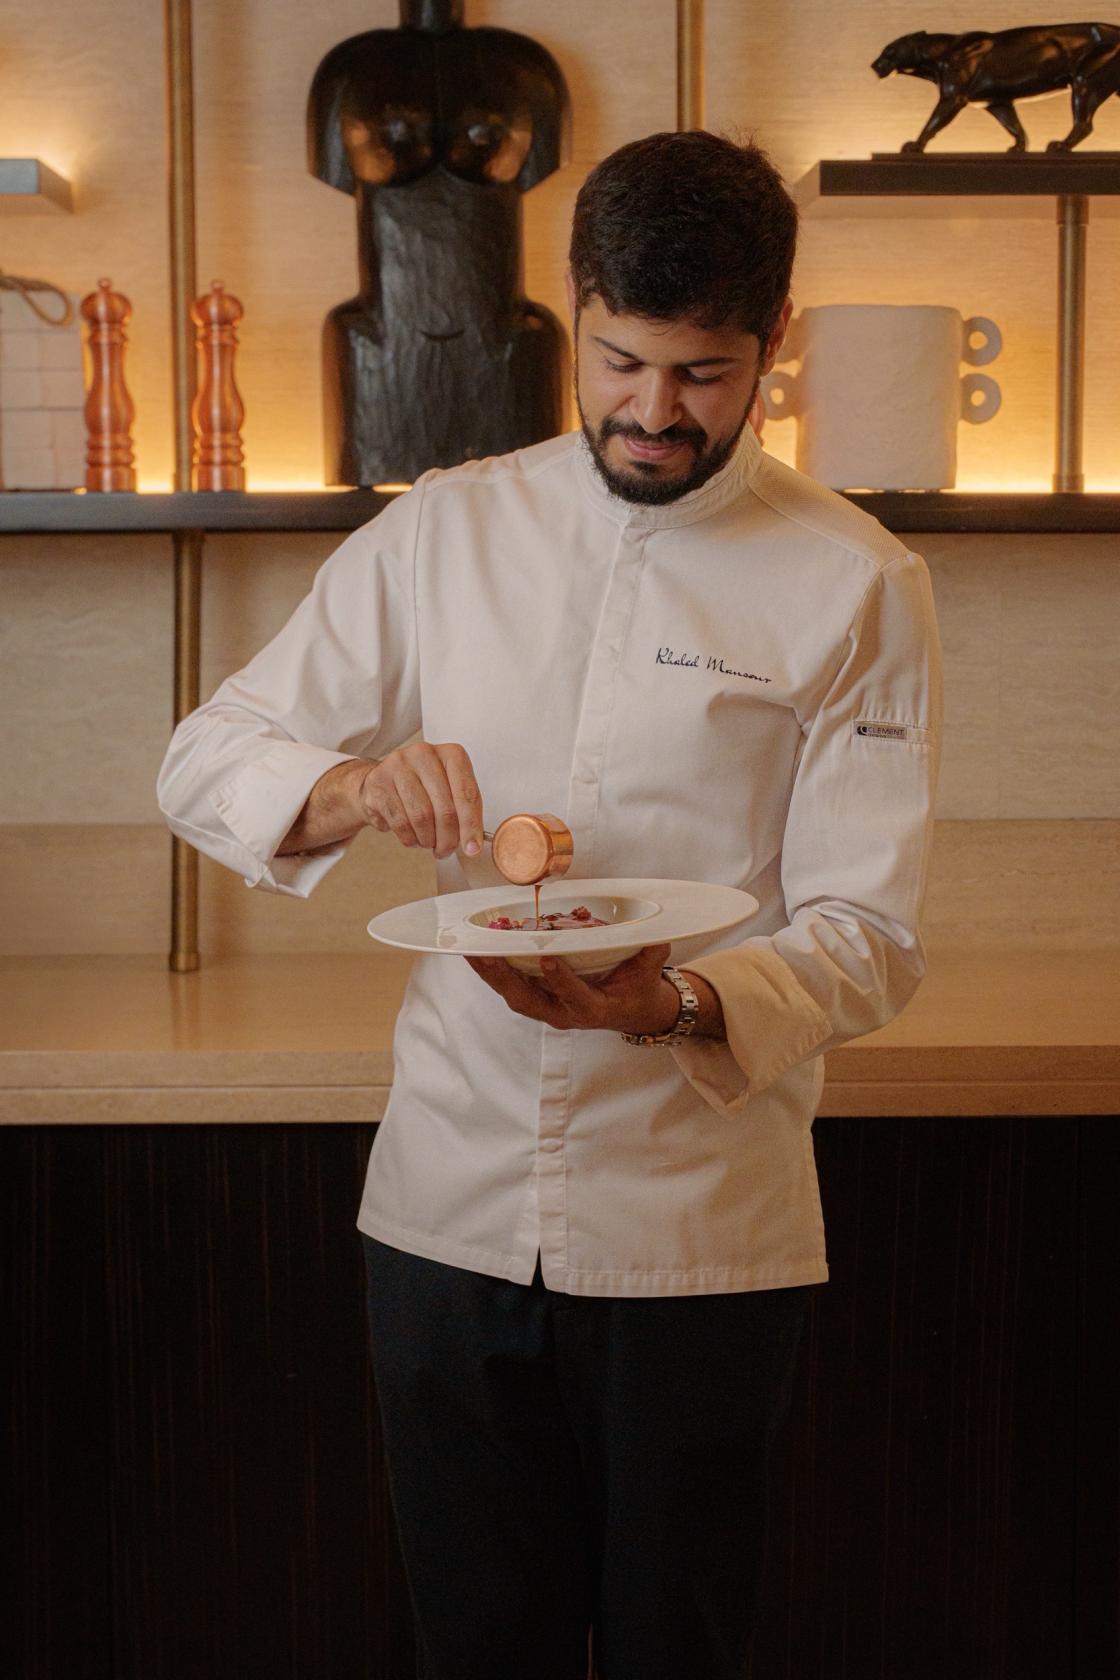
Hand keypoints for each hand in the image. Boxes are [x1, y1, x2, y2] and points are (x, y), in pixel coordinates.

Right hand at [359, 742, 482, 858]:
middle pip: (445, 810)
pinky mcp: (378, 783)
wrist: (382, 781)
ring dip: (428, 840)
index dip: (471, 825)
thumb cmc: (422, 787)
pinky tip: (412, 837)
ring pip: (422, 818)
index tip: (472, 848)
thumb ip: (463, 812)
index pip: (467, 794)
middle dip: (448, 839)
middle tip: (446, 850)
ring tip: (428, 842)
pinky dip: (410, 838)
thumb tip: (472, 844)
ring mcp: (398, 766)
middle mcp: (424, 754)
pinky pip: (400, 822)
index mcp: (450, 754)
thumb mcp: (449, 791)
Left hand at [464, 942, 679, 1035]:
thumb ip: (651, 957)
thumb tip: (656, 938)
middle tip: (484, 953)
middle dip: (504, 978)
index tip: (549, 959)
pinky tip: (477, 950)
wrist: (630, 1010)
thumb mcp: (649, 975)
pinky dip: (492, 970)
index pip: (576, 997)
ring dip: (490, 973)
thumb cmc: (637, 989)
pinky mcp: (536, 999)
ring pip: (513, 994)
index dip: (562, 981)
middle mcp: (563, 1013)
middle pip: (527, 1000)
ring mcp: (546, 1007)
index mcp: (593, 1009)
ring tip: (470, 949)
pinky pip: (509, 986)